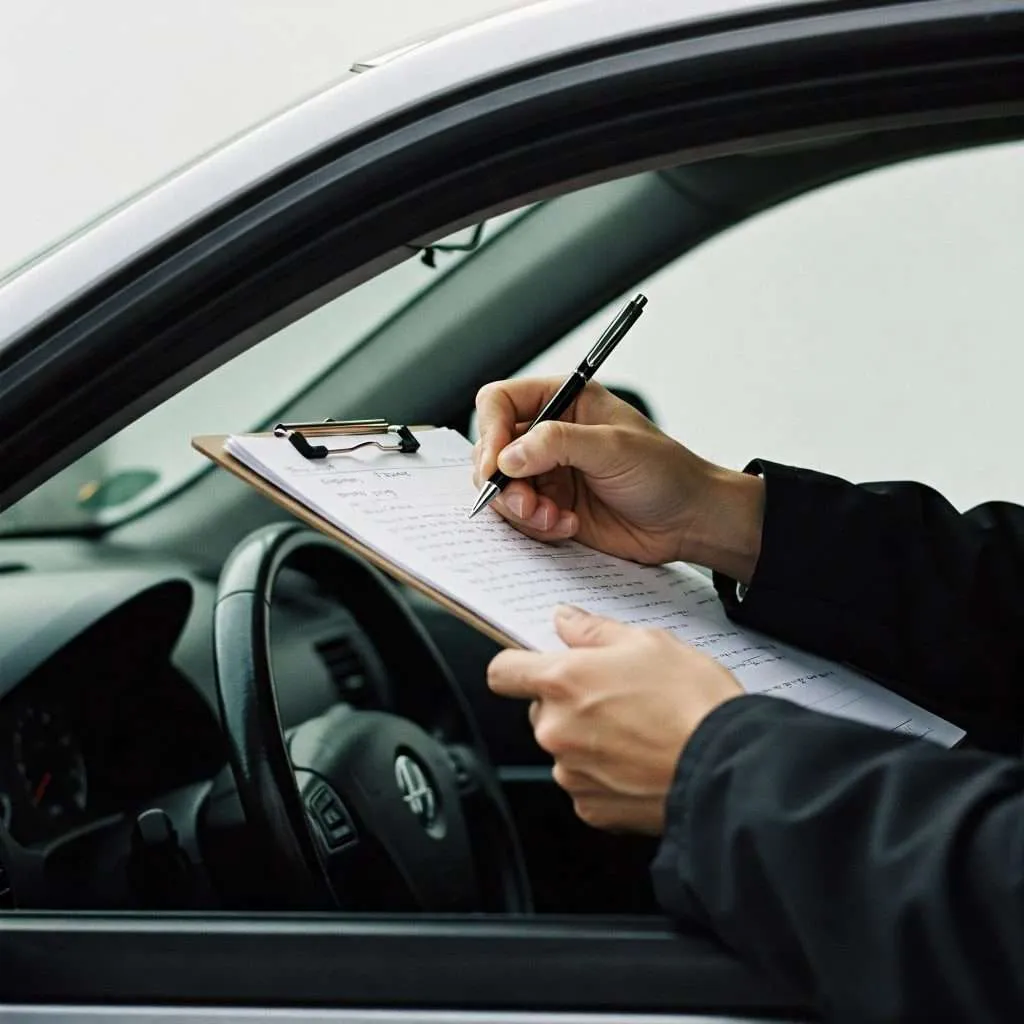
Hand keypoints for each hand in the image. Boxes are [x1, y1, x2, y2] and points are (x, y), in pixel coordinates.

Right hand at [474, 377, 763, 582]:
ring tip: (552, 518)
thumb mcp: (614, 448)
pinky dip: (535, 526)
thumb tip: (509, 455)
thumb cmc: (667, 473)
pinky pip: (521, 518)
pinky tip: (566, 526)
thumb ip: (558, 444)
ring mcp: (549, 474)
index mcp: (564, 403)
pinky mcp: (552, 508)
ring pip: (502, 489)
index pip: (501, 403)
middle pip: (492, 450)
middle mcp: (550, 436)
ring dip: (519, 509)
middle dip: (503, 481)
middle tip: (526, 503)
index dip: (490, 431)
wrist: (690, 521)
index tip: (495, 464)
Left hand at [487, 605, 742, 834]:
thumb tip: (566, 620)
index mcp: (562, 682)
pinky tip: (640, 762)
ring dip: (587, 740)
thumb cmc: (693, 702)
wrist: (728, 767)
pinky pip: (585, 784)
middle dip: (568, 703)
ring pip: (564, 748)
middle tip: (616, 697)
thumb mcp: (648, 643)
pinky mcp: (591, 808)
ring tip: (638, 731)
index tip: (534, 667)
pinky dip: (605, 775)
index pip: (503, 672)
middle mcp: (555, 730)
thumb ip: (594, 631)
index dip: (518, 666)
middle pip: (539, 711)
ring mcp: (570, 773)